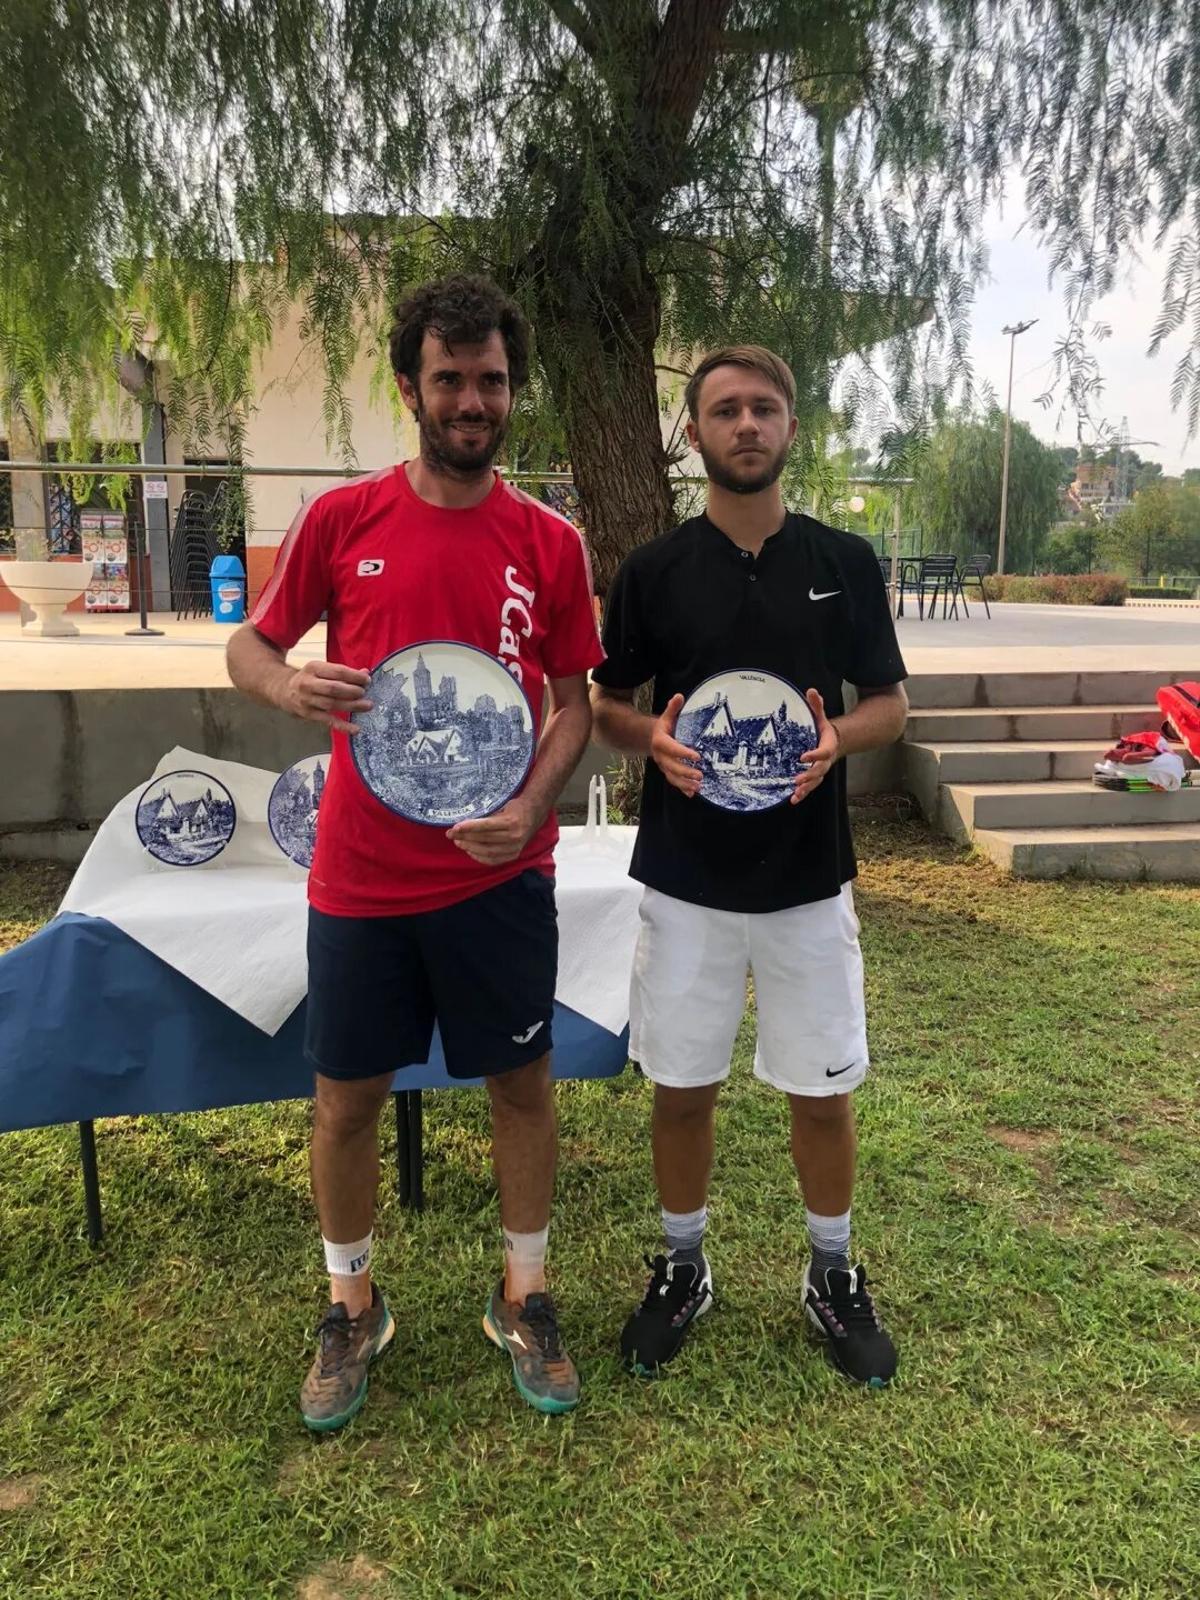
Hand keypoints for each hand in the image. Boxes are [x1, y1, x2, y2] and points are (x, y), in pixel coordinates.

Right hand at [280, 660, 371, 732]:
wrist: (283, 690)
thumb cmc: (308, 678)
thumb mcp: (321, 669)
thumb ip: (342, 672)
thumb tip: (365, 673)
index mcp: (313, 668)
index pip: (338, 671)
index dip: (354, 676)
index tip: (367, 680)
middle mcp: (308, 684)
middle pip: (334, 688)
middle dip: (352, 691)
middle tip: (364, 693)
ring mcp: (307, 700)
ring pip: (332, 704)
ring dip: (351, 706)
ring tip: (367, 706)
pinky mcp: (308, 714)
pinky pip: (328, 721)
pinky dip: (342, 726)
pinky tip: (355, 729)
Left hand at [446, 796, 540, 864]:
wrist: (534, 815)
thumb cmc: (515, 808)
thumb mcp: (502, 806)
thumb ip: (487, 815)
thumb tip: (464, 823)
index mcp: (511, 822)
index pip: (486, 826)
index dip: (469, 827)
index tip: (455, 827)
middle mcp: (514, 836)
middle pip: (484, 839)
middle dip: (465, 837)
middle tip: (451, 834)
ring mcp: (515, 848)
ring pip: (487, 851)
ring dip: (470, 848)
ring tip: (458, 842)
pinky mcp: (514, 855)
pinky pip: (494, 860)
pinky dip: (480, 857)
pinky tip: (470, 851)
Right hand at [650, 693, 701, 797]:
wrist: (652, 738)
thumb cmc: (665, 727)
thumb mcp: (667, 716)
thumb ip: (673, 708)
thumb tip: (679, 696)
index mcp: (660, 742)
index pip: (672, 748)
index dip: (683, 753)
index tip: (697, 756)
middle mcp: (660, 756)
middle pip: (672, 767)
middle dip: (686, 772)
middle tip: (700, 774)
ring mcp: (664, 766)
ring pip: (672, 777)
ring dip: (685, 783)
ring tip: (698, 786)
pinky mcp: (668, 772)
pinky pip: (674, 782)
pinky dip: (683, 789)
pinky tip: (692, 793)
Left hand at [791, 688, 840, 803]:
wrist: (835, 742)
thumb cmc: (824, 729)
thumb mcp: (821, 716)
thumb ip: (817, 706)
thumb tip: (811, 691)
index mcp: (828, 745)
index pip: (823, 752)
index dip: (814, 755)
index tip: (803, 756)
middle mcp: (826, 760)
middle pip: (819, 770)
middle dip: (809, 775)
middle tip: (797, 779)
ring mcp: (820, 770)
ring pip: (815, 782)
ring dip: (806, 788)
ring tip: (796, 794)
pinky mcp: (814, 776)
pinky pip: (810, 787)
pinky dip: (802, 794)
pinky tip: (793, 800)